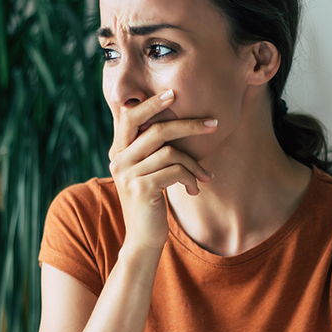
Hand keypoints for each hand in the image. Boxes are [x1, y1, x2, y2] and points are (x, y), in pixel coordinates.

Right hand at [108, 89, 216, 251]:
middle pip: (157, 130)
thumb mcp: (148, 172)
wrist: (143, 238)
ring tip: (206, 176)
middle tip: (213, 124)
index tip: (174, 93)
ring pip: (171, 152)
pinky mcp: (141, 188)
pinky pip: (175, 171)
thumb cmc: (151, 201)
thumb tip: (178, 122)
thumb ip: (152, 149)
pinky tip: (194, 189)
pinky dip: (190, 177)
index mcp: (118, 151)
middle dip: (189, 124)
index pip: (130, 116)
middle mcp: (118, 159)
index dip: (151, 103)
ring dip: (195, 163)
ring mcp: (128, 174)